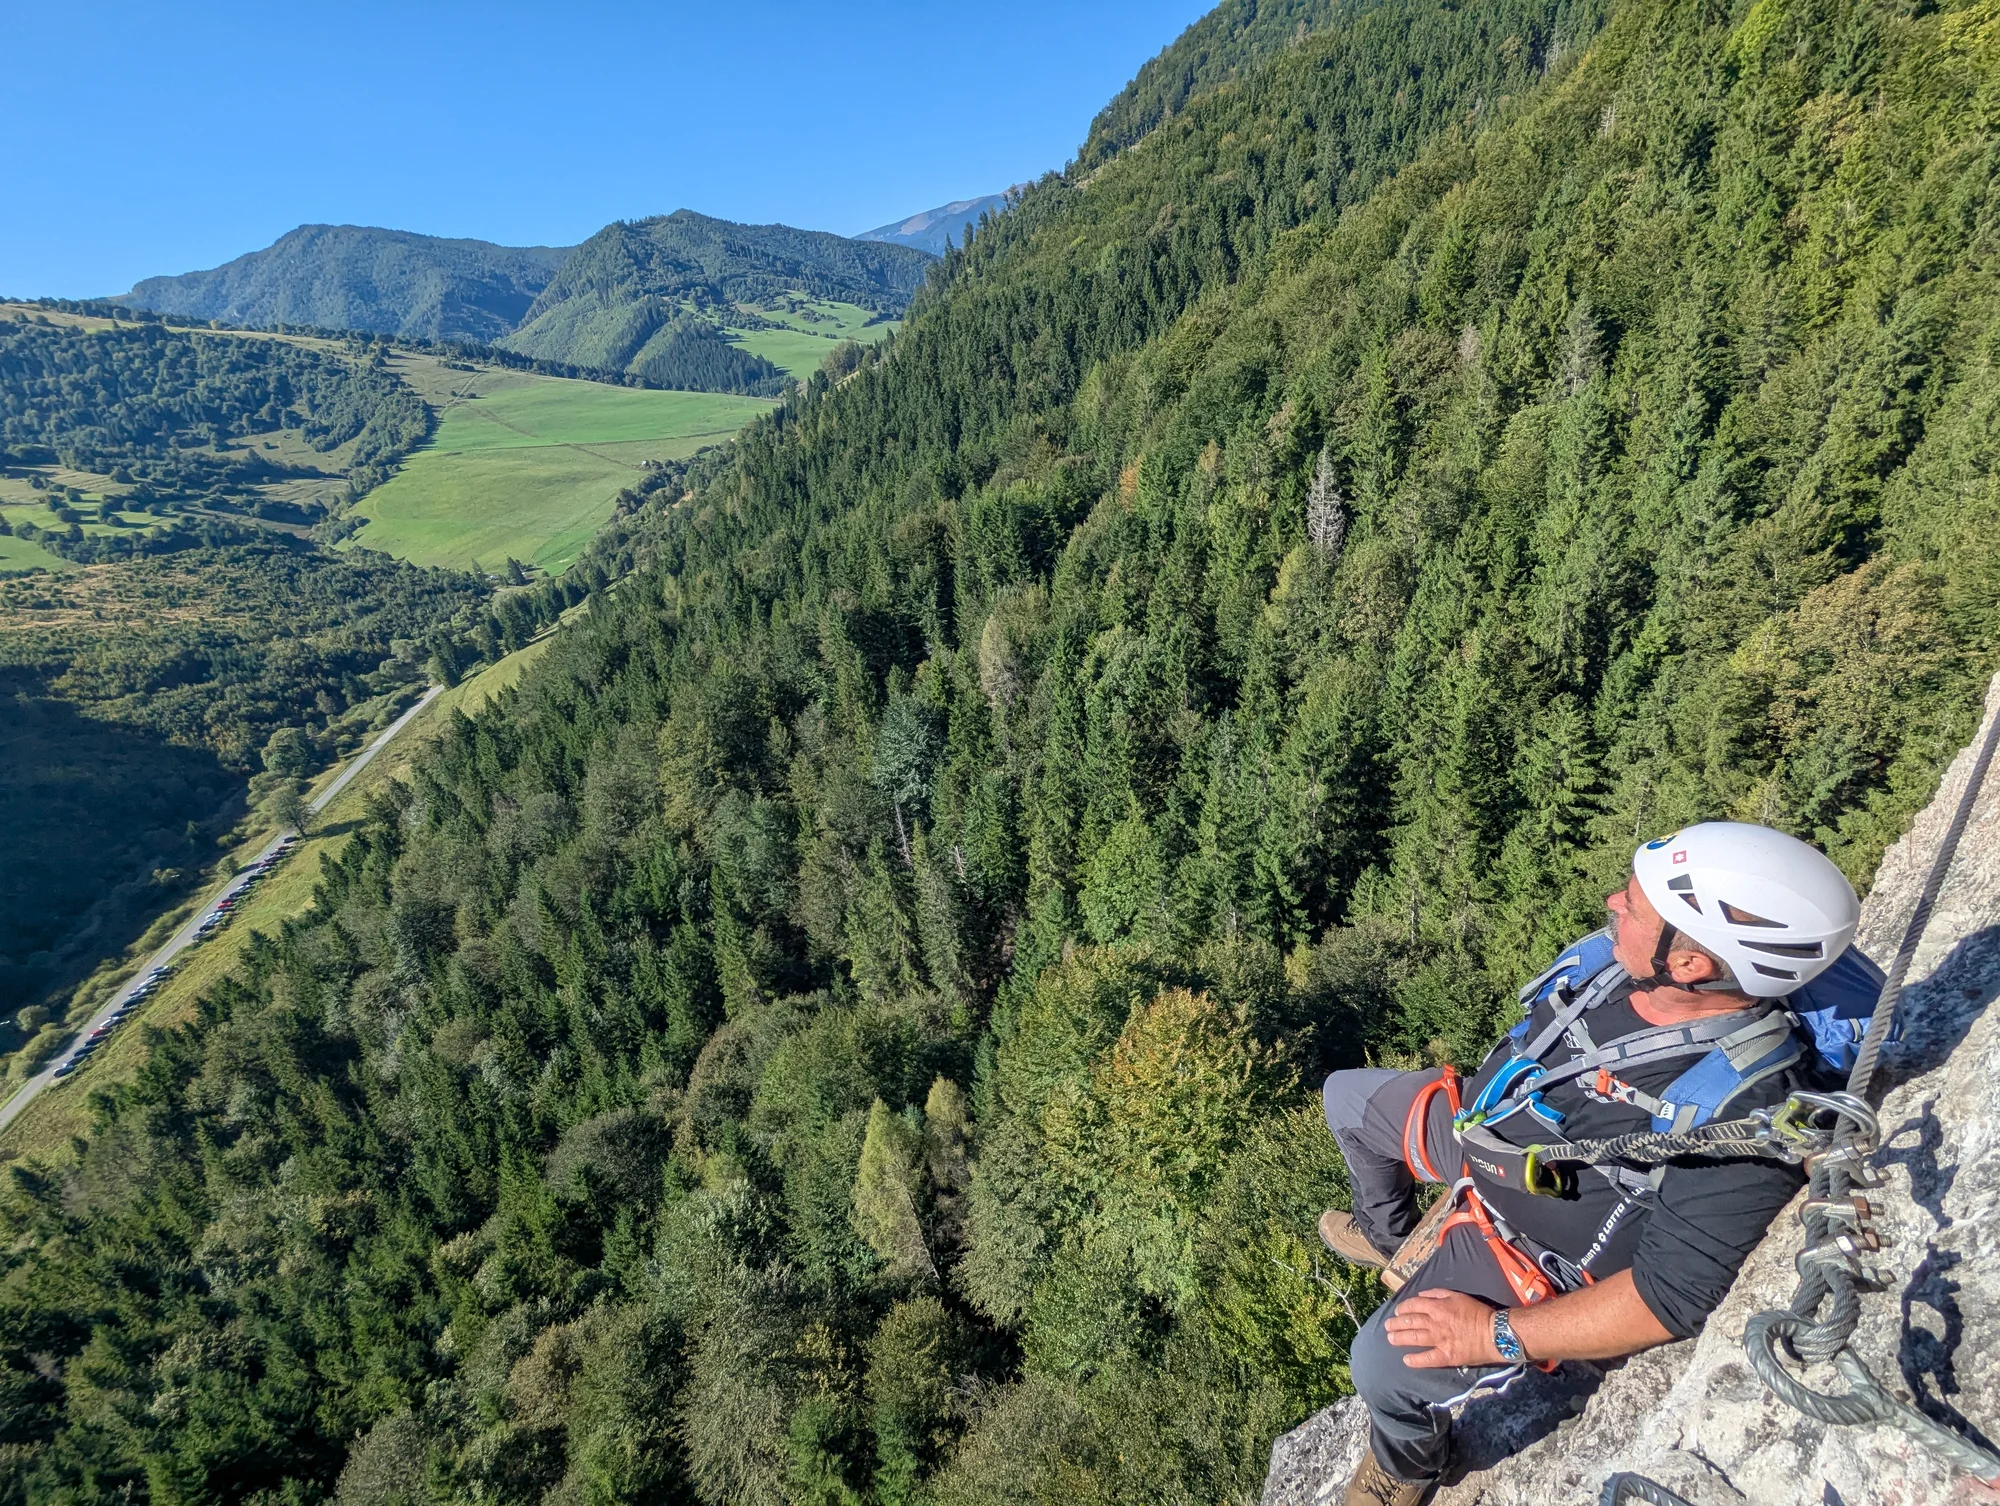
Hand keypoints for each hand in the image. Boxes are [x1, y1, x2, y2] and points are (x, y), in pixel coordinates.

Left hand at [1382, 1288, 1504, 1368]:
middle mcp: (1435, 1322)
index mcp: (1438, 1306)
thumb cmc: (1478, 1312)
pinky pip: (1427, 1358)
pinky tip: (1406, 1359)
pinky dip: (1415, 1359)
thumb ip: (1438, 1293)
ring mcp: (1439, 1340)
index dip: (1402, 1308)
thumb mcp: (1458, 1295)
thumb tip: (1421, 1296)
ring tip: (1390, 1339)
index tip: (1397, 1311)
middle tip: (1388, 1326)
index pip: (1413, 1305)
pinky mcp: (1446, 1356)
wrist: (1494, 1333)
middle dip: (1396, 1323)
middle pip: (1410, 1321)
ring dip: (1399, 1338)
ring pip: (1414, 1338)